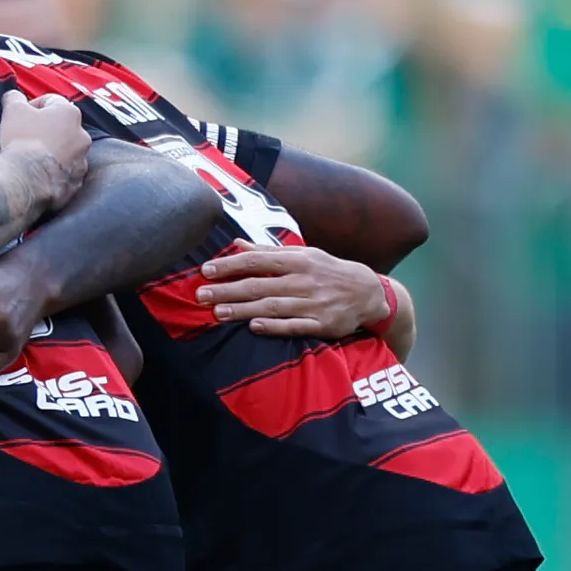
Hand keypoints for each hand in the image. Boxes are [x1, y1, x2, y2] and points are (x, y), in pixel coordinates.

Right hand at [0, 90, 88, 191]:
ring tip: (31, 157)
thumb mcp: (13, 110)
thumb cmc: (22, 141)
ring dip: (51, 151)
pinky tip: (37, 173)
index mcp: (69, 113)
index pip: (51, 101)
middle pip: (61, 127)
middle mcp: (82, 135)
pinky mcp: (76, 182)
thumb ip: (14, 97)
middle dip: (44, 130)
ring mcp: (81, 160)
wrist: (25, 179)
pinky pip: (65, 172)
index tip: (20, 117)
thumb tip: (14, 96)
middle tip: (24, 137)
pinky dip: (53, 171)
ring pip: (65, 150)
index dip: (32, 107)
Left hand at [198, 242, 393, 339]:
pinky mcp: (323, 325)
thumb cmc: (327, 272)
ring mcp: (314, 303)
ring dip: (244, 309)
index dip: (230, 265)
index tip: (206, 270)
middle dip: (229, 289)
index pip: (258, 261)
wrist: (369, 293)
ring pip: (274, 306)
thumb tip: (235, 244)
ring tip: (218, 312)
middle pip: (261, 285)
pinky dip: (275, 326)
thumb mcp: (303, 256)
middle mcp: (304, 280)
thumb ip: (268, 252)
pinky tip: (254, 326)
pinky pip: (296, 326)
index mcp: (298, 260)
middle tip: (201, 295)